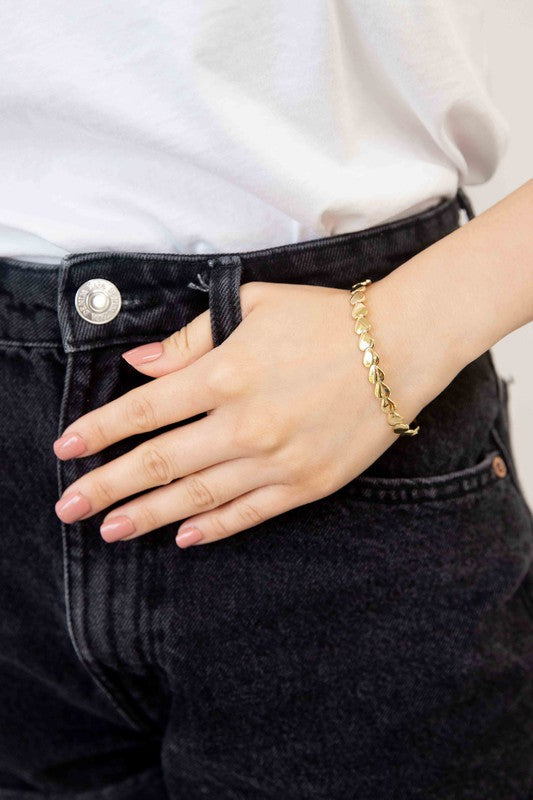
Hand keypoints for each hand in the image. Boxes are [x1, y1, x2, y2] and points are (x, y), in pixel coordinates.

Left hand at [52, 277, 450, 547]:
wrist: (399, 348)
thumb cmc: (325, 319)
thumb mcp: (254, 306)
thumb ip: (192, 338)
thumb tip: (142, 364)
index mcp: (225, 374)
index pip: (144, 410)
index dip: (99, 431)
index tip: (65, 448)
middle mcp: (243, 424)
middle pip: (159, 462)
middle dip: (106, 486)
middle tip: (68, 507)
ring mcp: (275, 461)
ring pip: (196, 496)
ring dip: (147, 515)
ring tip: (109, 530)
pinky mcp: (306, 485)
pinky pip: (249, 513)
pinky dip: (212, 528)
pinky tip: (183, 537)